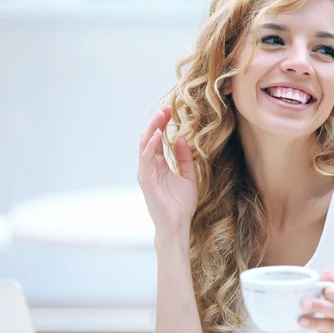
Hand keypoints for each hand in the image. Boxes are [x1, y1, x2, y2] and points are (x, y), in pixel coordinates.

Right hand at [138, 104, 197, 238]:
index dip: (163, 124)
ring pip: (145, 145)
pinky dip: (150, 146)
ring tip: (160, 115)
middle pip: (150, 138)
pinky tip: (157, 135)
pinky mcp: (145, 180)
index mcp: (159, 166)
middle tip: (165, 107)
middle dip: (156, 122)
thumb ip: (185, 159)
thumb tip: (182, 139)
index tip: (170, 110)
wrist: (178, 225)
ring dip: (152, 129)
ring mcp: (146, 173)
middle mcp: (150, 167)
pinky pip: (146, 159)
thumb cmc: (182, 204)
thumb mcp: (189, 176)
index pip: (158, 140)